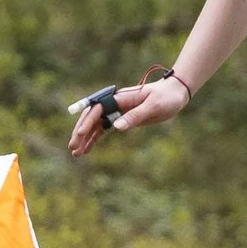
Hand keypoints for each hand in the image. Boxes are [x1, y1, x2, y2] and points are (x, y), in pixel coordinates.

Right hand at [67, 76, 189, 157]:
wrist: (175, 94)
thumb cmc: (165, 98)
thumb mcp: (153, 107)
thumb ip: (135, 116)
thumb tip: (117, 127)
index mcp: (120, 98)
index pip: (98, 109)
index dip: (87, 122)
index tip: (80, 134)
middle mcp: (115, 103)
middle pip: (91, 117)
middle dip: (81, 132)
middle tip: (72, 147)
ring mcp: (117, 111)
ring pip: (95, 125)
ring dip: (85, 138)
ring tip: (75, 153)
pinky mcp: (121, 118)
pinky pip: (103, 129)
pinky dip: (94, 139)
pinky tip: (87, 149)